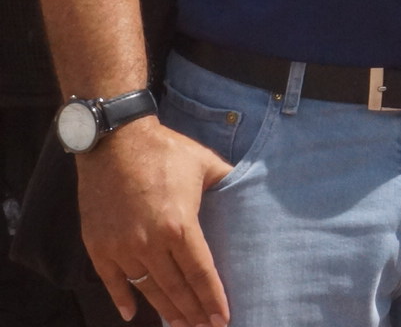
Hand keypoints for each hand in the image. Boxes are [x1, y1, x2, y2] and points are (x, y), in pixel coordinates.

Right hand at [77, 118, 232, 326]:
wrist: (114, 143)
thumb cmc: (165, 151)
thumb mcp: (205, 163)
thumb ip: (229, 181)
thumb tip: (251, 188)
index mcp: (180, 226)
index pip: (201, 272)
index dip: (213, 298)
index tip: (222, 318)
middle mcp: (150, 243)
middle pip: (176, 287)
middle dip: (193, 312)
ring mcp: (122, 248)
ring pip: (147, 288)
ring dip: (165, 309)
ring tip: (181, 325)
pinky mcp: (99, 246)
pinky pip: (112, 281)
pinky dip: (122, 299)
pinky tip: (133, 315)